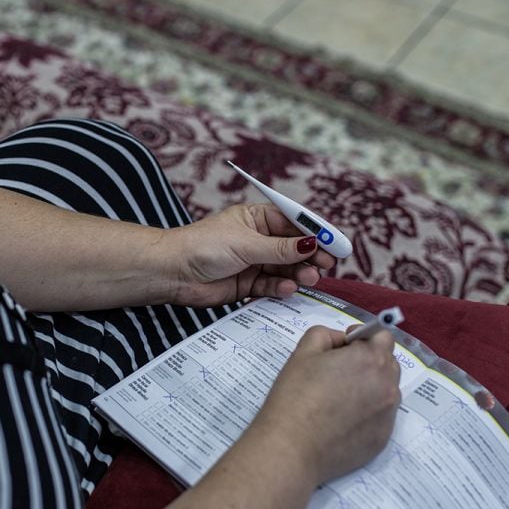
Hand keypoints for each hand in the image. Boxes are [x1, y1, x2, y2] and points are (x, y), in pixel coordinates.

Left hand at [164, 203, 337, 307]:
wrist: (173, 272)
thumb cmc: (202, 246)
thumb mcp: (246, 244)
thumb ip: (280, 248)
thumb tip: (312, 244)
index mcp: (257, 218)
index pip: (295, 223)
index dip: (316, 233)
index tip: (335, 244)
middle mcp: (258, 240)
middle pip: (294, 248)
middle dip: (310, 256)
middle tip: (324, 266)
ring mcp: (253, 263)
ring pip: (285, 269)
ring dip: (298, 274)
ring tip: (307, 279)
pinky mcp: (247, 284)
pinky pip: (271, 286)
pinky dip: (280, 288)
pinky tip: (286, 289)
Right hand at [252, 326, 400, 485]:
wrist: (292, 447)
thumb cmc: (295, 395)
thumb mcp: (302, 352)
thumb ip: (325, 335)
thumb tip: (341, 341)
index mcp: (371, 359)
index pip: (383, 336)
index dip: (362, 338)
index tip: (343, 348)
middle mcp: (388, 385)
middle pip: (388, 364)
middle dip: (368, 362)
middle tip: (337, 374)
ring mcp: (388, 414)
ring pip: (385, 391)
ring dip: (369, 387)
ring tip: (338, 400)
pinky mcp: (383, 438)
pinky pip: (380, 417)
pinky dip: (366, 413)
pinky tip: (339, 421)